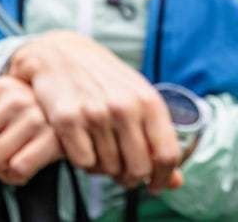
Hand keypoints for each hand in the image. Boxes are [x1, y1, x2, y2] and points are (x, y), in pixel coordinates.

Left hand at [0, 76, 61, 190]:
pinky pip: (17, 169)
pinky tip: (28, 170)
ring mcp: (35, 116)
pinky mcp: (52, 137)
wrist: (90, 108)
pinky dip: (18, 177)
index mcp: (2, 87)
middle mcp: (16, 98)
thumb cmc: (43, 115)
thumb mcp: (10, 110)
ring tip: (11, 168)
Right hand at [7, 31, 183, 192]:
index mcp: (149, 100)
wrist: (60, 53)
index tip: (154, 185)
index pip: (167, 154)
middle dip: (131, 177)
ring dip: (104, 167)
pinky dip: (83, 160)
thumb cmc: (105, 80)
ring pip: (108, 169)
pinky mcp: (67, 119)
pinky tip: (82, 143)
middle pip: (138, 169)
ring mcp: (95, 113)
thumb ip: (158, 138)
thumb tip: (176, 182)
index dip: (163, 178)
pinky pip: (83, 163)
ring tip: (100, 147)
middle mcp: (124, 106)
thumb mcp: (138, 99)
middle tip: (122, 171)